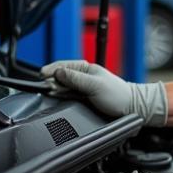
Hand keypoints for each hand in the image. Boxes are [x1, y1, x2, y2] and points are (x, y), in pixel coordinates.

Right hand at [40, 60, 167, 125]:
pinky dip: (60, 96)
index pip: (62, 65)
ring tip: (51, 92)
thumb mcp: (95, 85)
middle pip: (59, 76)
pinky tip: (58, 98)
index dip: (51, 70)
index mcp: (86, 68)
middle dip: (51, 81)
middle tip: (46, 87)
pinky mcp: (81, 98)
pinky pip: (66, 95)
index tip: (42, 76)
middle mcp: (82, 76)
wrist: (130, 108)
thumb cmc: (118, 95)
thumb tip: (58, 73)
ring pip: (62, 86)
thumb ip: (76, 79)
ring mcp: (81, 87)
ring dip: (55, 89)